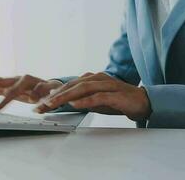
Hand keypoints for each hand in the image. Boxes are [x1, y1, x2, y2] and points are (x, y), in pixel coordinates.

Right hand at [0, 75, 62, 110]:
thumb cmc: (50, 89)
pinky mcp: (8, 84)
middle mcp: (17, 78)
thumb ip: (43, 93)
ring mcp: (12, 81)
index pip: (13, 91)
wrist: (49, 85)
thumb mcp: (50, 92)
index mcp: (27, 80)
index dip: (4, 100)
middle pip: (0, 81)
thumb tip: (35, 98)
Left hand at [35, 72, 151, 120]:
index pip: (70, 85)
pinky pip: (98, 96)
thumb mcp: (97, 101)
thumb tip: (66, 103)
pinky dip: (85, 100)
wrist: (143, 102)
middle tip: (41, 105)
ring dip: (66, 96)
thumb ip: (83, 100)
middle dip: (55, 95)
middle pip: (73, 85)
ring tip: (52, 103)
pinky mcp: (116, 94)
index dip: (54, 93)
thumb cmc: (119, 101)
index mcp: (92, 79)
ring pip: (82, 88)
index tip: (41, 103)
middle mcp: (98, 78)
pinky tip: (75, 104)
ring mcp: (107, 85)